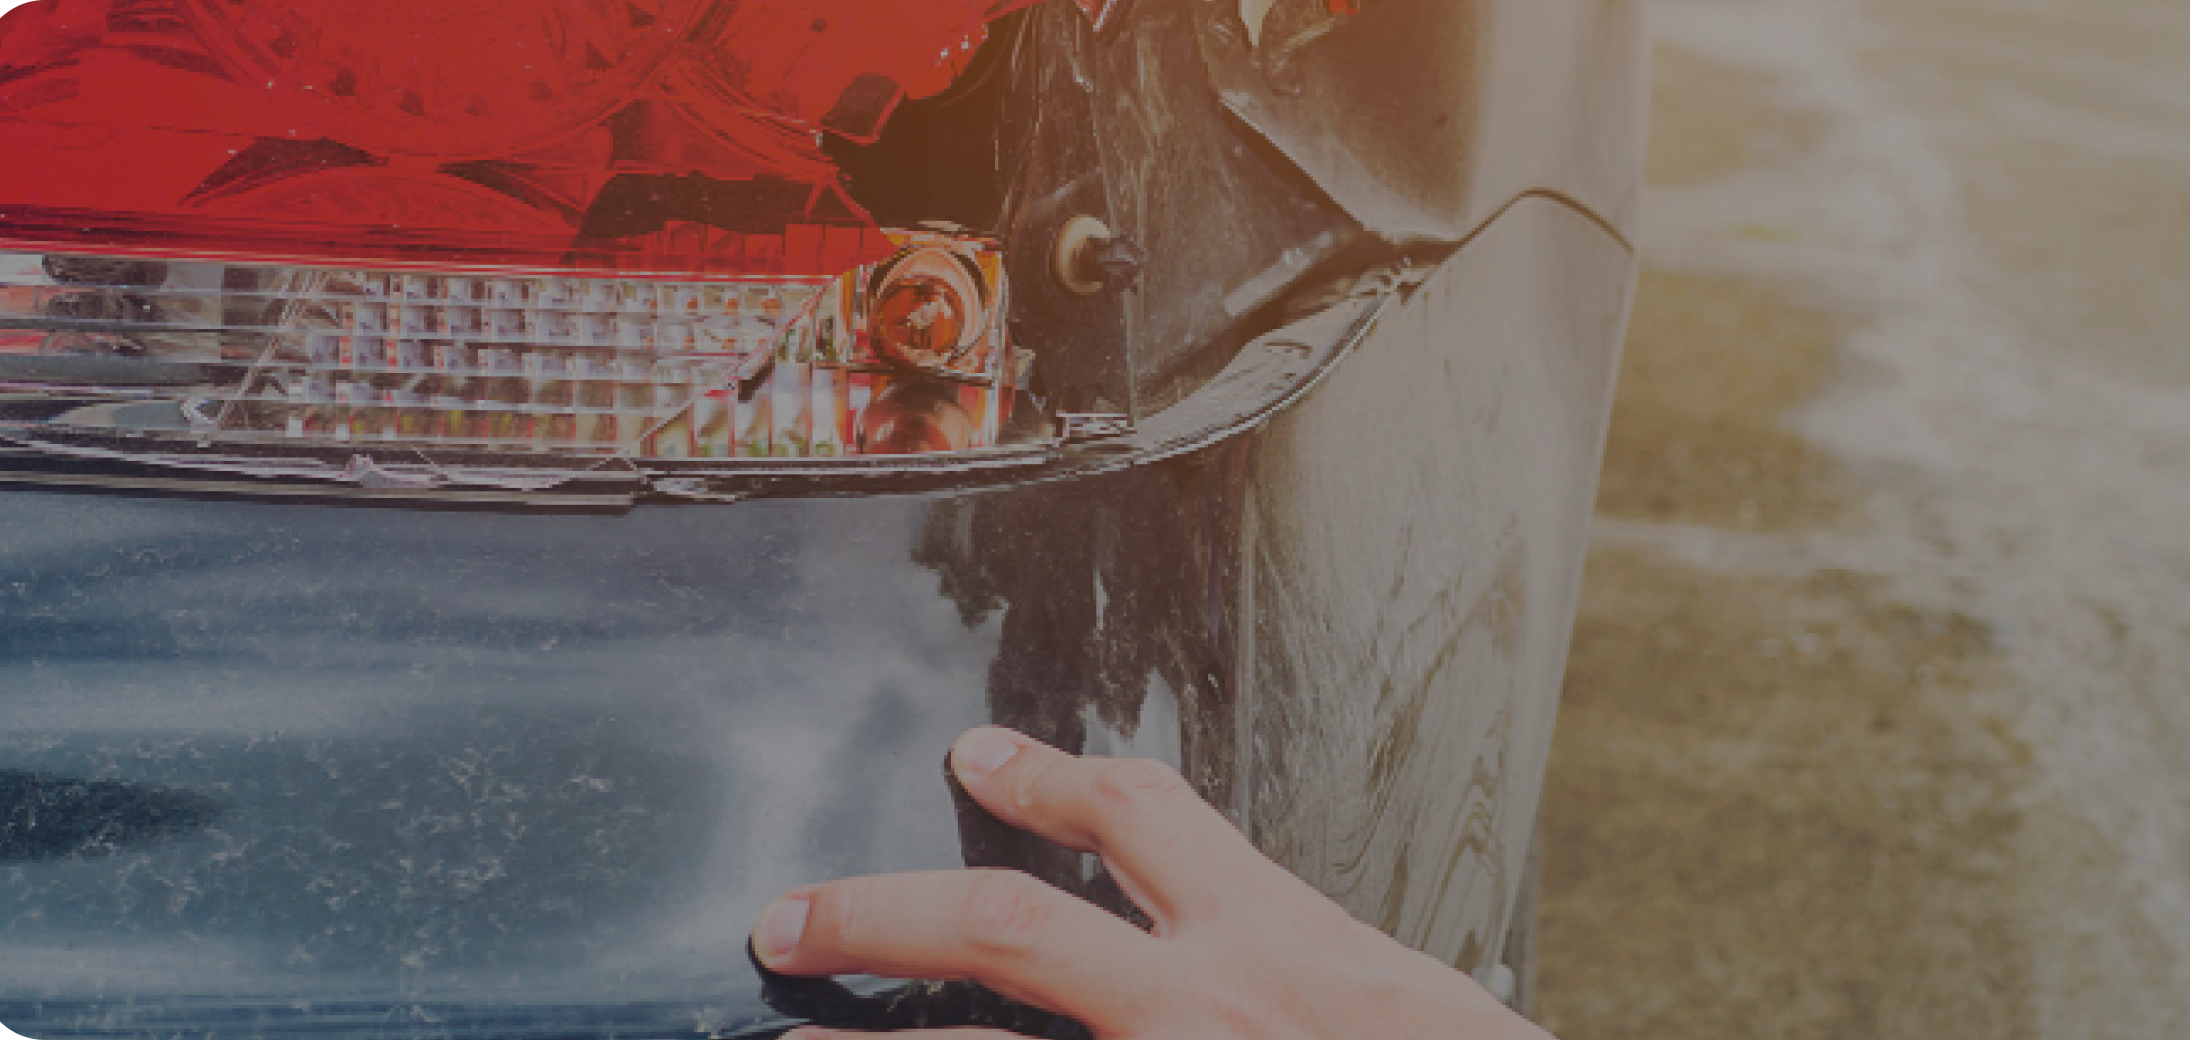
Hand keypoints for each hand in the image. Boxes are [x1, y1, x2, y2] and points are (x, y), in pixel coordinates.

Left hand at [750, 727, 1552, 1039]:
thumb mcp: (1399, 1003)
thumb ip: (1304, 971)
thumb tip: (1239, 959)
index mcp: (1283, 941)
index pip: (1142, 814)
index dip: (1043, 774)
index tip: (975, 753)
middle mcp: (1209, 1005)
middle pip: (1005, 924)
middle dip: (881, 910)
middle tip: (790, 916)